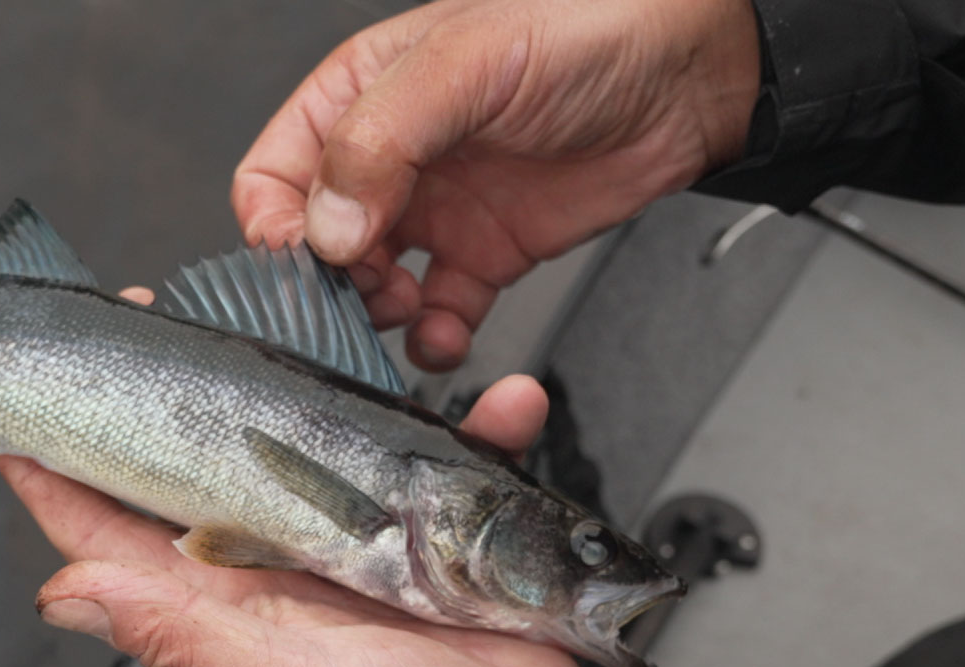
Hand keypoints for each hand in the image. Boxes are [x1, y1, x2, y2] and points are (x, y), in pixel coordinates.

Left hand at [0, 291, 583, 666]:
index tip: (26, 382)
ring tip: (317, 325)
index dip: (57, 458)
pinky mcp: (427, 525)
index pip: (105, 523)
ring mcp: (347, 536)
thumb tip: (58, 594)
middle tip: (161, 311)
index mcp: (211, 600)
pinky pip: (439, 454)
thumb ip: (175, 639)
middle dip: (171, 383)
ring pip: (311, 434)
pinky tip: (504, 405)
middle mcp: (266, 559)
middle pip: (194, 455)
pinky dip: (473, 427)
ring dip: (321, 380)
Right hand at [232, 0, 759, 369]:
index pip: (274, 175)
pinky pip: (437, 317)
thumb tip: (325, 228)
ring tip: (406, 308)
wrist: (690, 75)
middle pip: (317, 245)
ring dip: (376, 317)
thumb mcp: (467, 66)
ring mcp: (435, 213)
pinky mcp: (484, 257)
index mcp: (358, 98)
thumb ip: (380, 141)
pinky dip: (435, 339)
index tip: (305, 260)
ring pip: (370, 290)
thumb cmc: (587, 30)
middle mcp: (388, 161)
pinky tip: (449, 331)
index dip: (275, 226)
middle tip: (363, 294)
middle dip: (329, 283)